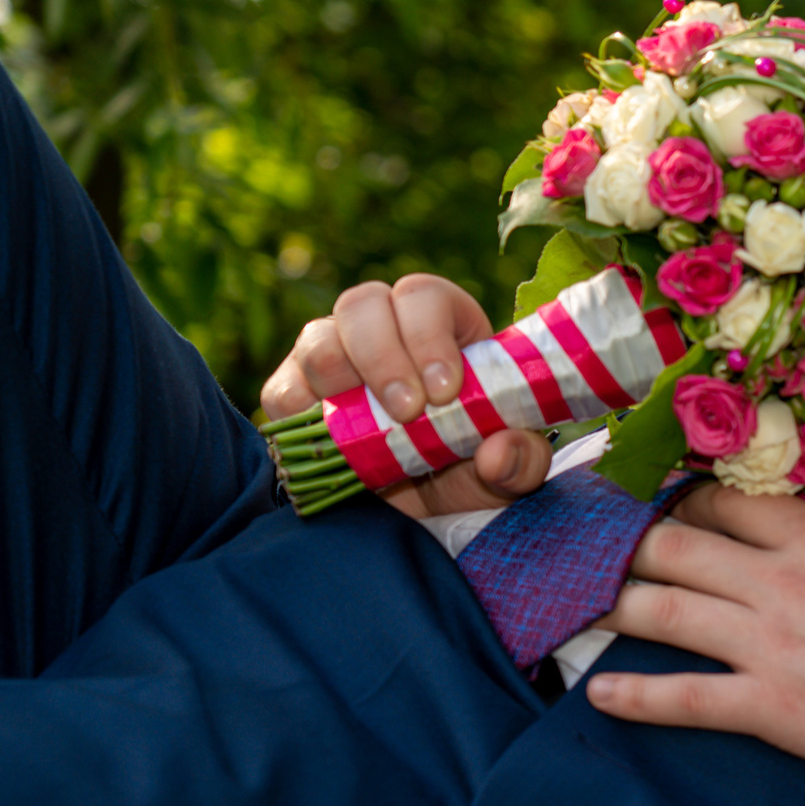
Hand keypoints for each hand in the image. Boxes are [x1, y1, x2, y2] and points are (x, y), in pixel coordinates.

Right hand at [260, 273, 550, 519]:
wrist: (418, 510)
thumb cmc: (467, 467)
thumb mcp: (510, 470)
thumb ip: (521, 460)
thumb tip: (498, 454)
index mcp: (439, 325)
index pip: (424, 296)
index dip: (429, 334)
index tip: (446, 389)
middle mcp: (379, 327)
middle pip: (364, 303)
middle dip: (384, 355)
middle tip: (408, 411)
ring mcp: (330, 355)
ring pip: (318, 337)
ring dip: (341, 377)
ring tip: (369, 427)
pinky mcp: (293, 394)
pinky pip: (284, 389)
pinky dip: (303, 412)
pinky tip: (333, 441)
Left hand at [583, 479, 804, 773]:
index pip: (728, 497)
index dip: (683, 493)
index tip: (658, 494)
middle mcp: (782, 582)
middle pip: (676, 544)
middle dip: (626, 539)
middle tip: (593, 542)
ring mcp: (769, 645)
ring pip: (662, 611)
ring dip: (609, 603)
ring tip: (571, 601)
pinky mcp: (769, 707)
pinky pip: (683, 698)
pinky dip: (634, 696)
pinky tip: (598, 692)